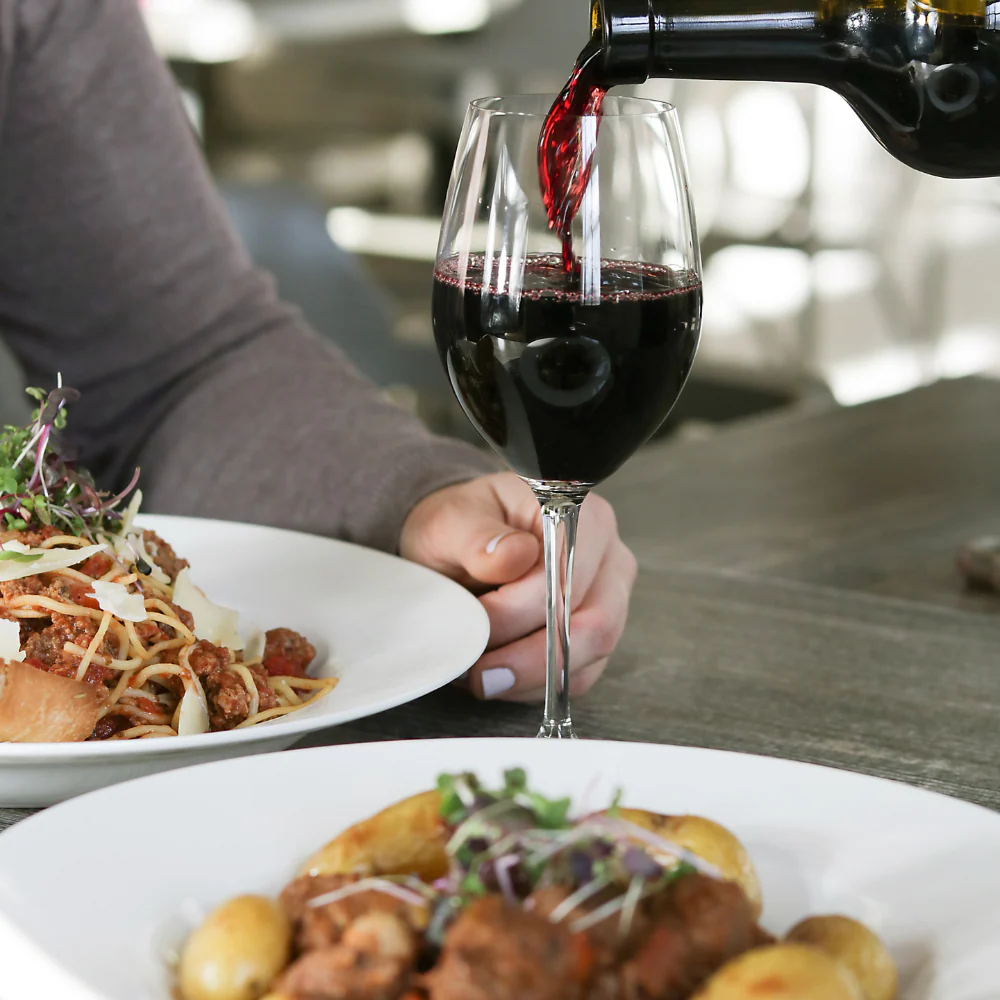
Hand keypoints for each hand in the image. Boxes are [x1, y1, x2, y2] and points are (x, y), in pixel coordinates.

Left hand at [399, 472, 636, 701]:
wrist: (458, 543)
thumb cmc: (462, 525)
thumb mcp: (451, 520)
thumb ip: (476, 536)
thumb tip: (510, 556)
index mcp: (582, 517)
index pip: (567, 576)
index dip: (519, 610)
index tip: (474, 623)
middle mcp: (608, 558)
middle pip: (593, 625)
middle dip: (530, 657)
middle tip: (478, 670)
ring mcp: (608, 600)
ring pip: (588, 658)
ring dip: (528, 676)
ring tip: (479, 673)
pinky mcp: (594, 636)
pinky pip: (577, 677)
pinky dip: (534, 685)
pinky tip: (497, 674)